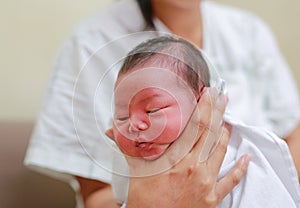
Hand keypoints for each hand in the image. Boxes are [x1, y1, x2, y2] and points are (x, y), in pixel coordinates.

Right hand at [126, 88, 249, 207]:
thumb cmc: (144, 198)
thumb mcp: (134, 169)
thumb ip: (126, 146)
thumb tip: (111, 129)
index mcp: (175, 159)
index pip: (194, 126)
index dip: (204, 107)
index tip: (209, 93)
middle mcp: (194, 168)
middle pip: (211, 133)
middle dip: (218, 112)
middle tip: (223, 96)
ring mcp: (206, 183)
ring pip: (221, 150)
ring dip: (226, 133)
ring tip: (227, 118)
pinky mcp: (213, 197)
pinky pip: (231, 180)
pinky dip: (240, 168)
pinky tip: (246, 157)